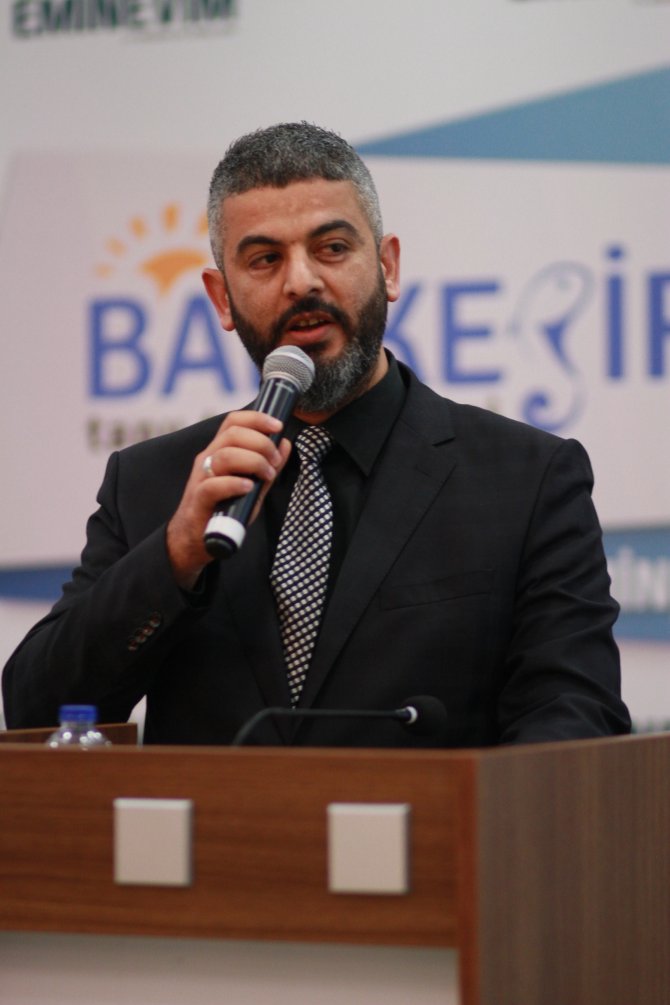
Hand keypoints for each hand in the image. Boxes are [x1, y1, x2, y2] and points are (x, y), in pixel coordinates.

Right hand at [167, 411, 291, 588]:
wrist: (196, 539)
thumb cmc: (224, 510)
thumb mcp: (253, 485)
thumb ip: (268, 466)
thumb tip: (285, 444)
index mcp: (219, 451)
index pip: (233, 422)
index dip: (256, 419)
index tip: (278, 426)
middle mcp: (208, 459)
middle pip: (232, 434)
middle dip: (261, 442)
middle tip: (274, 461)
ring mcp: (201, 478)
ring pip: (224, 456)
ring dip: (252, 461)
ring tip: (266, 475)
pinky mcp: (198, 499)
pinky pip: (213, 485)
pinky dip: (234, 483)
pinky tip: (248, 487)